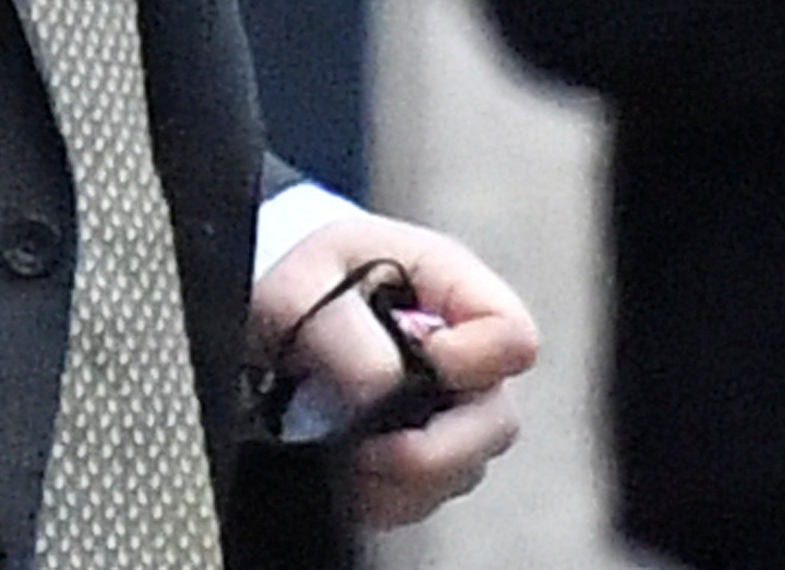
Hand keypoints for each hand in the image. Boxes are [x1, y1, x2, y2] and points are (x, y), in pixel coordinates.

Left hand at [249, 208, 536, 530]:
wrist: (273, 327)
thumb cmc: (299, 287)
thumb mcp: (300, 285)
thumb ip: (344, 328)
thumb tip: (382, 383)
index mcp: (451, 286)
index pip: (511, 335)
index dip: (471, 359)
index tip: (419, 361)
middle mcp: (466, 357)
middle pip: (498, 422)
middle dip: (433, 444)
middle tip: (370, 441)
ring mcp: (453, 413)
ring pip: (463, 470)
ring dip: (401, 473)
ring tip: (345, 445)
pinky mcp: (428, 460)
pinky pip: (425, 498)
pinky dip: (384, 495)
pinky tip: (348, 468)